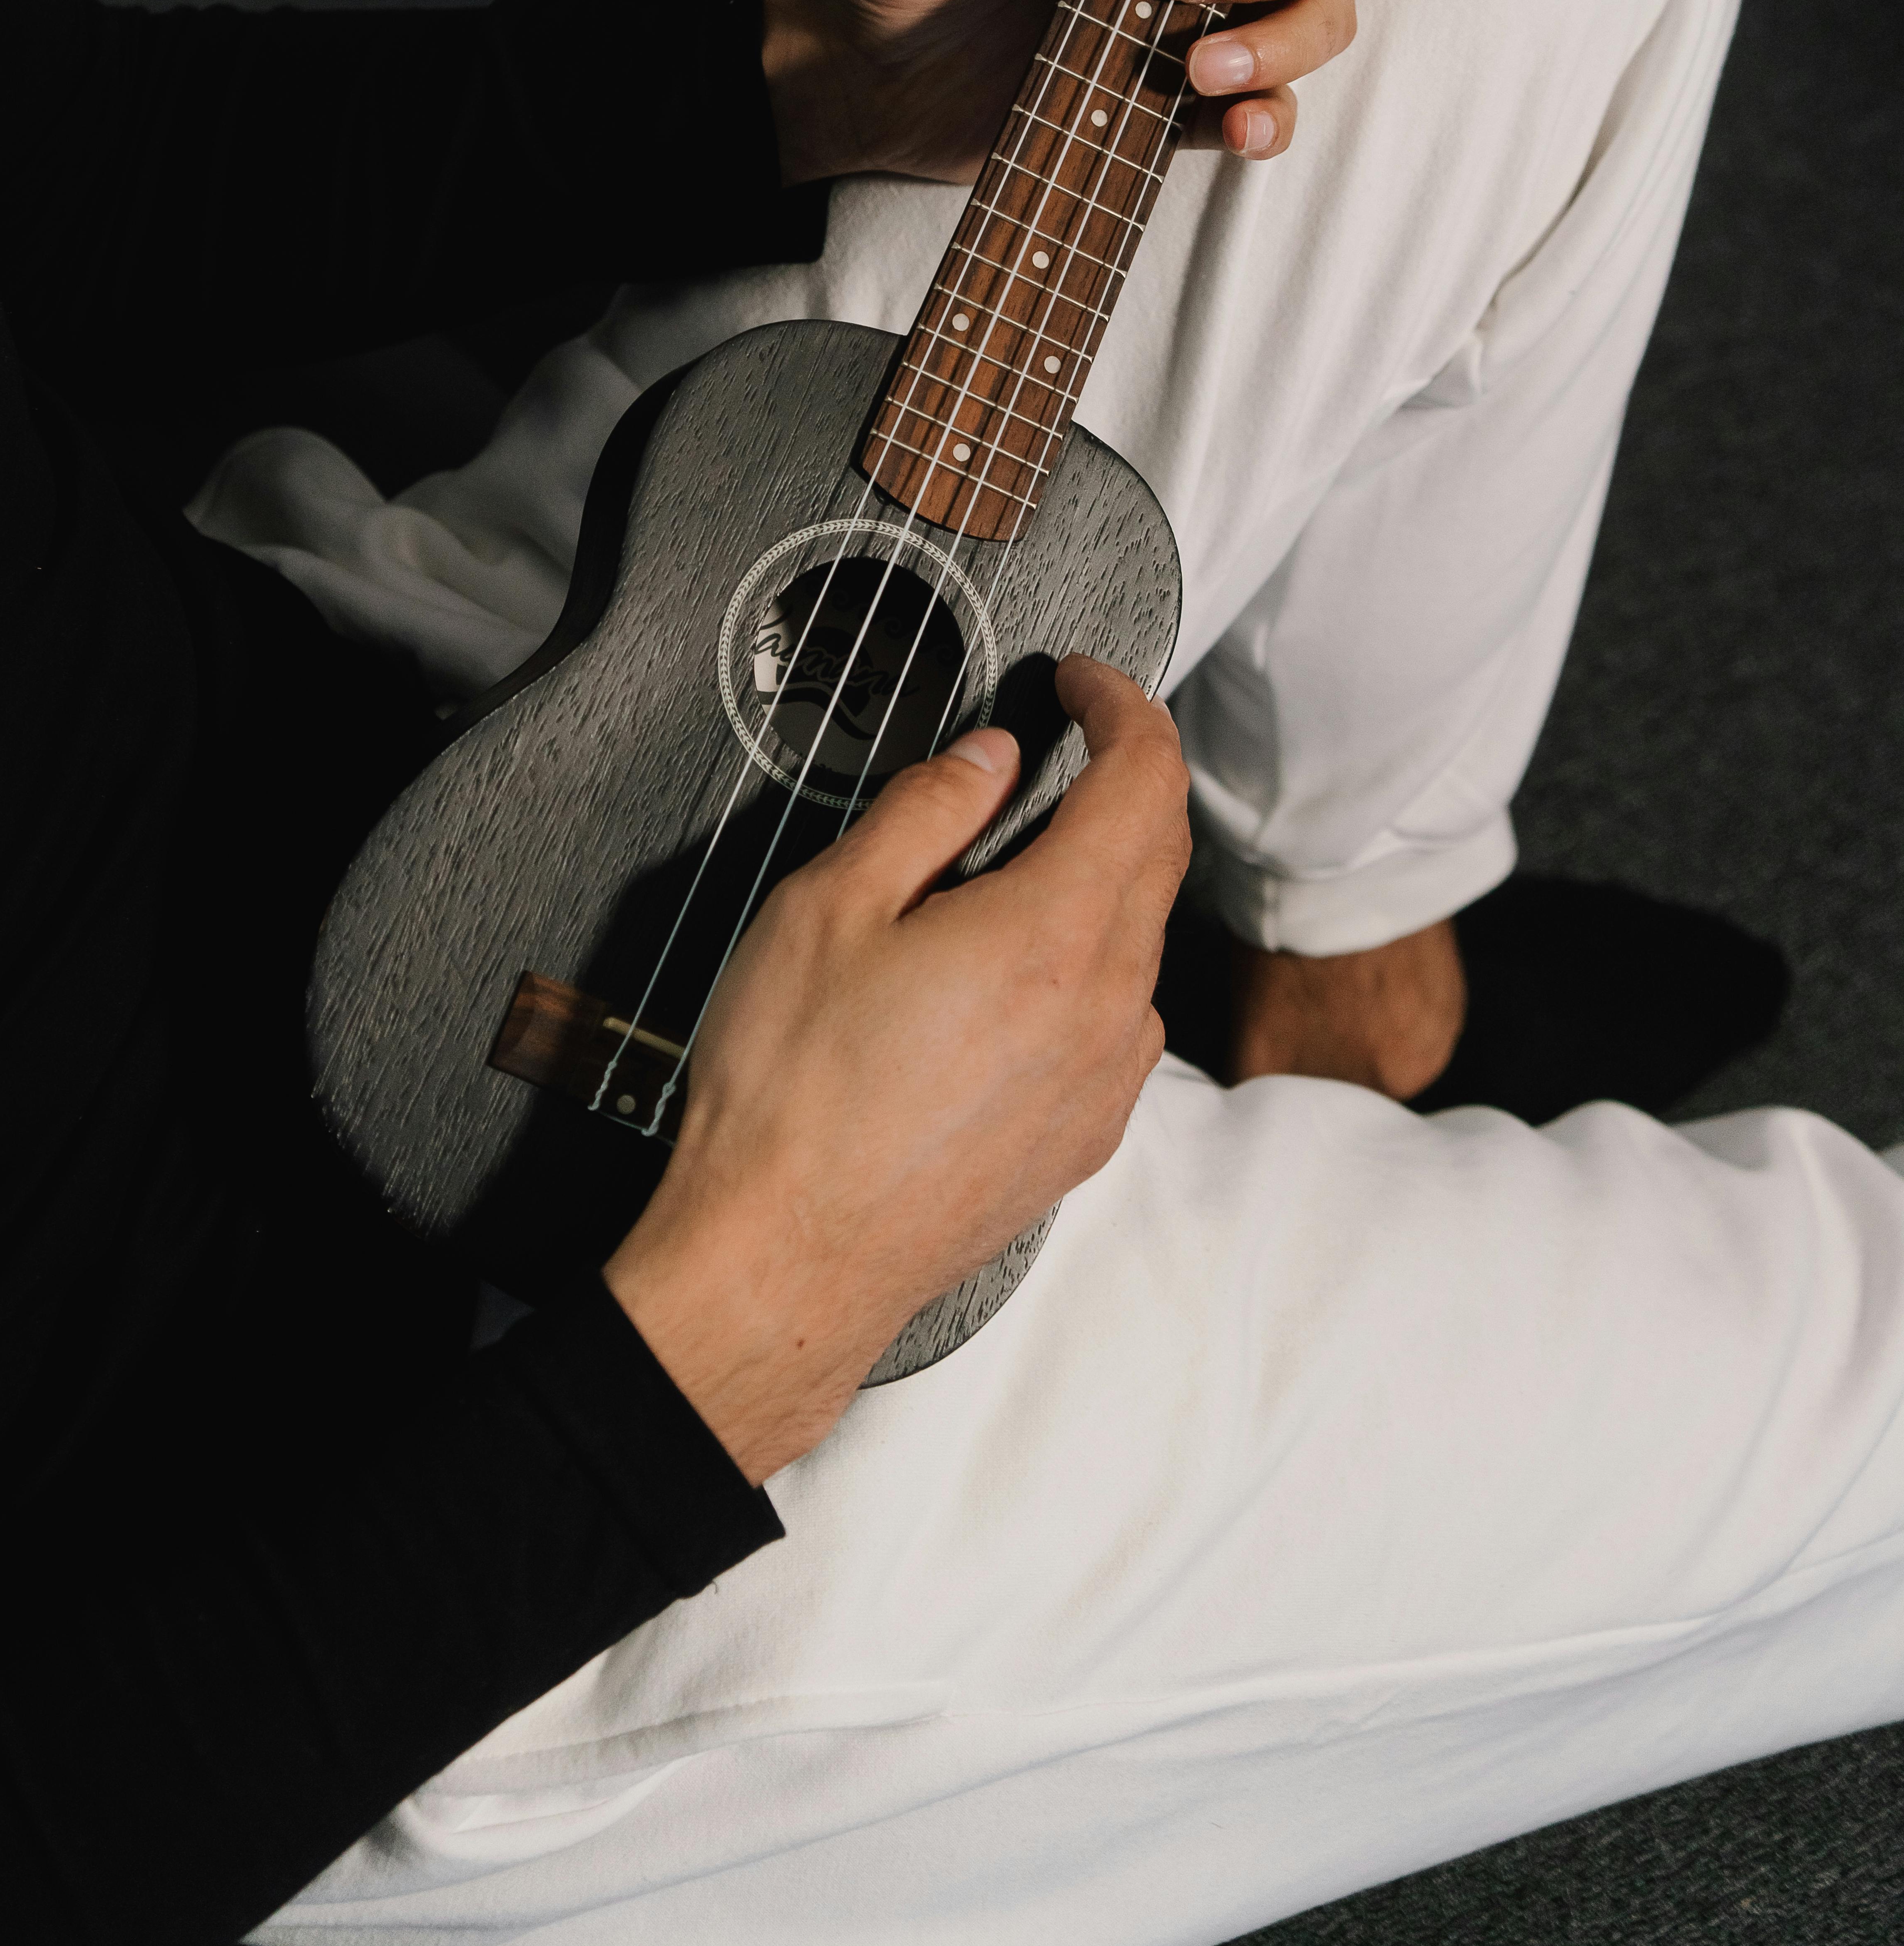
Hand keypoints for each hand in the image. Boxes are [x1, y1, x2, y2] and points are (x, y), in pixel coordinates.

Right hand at [605, 657, 1186, 1481]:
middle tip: (1059, 745)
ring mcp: (1104, 1081)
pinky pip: (1113, 1019)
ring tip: (1003, 870)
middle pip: (1158, 854)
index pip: (1144, 780)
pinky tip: (1000, 974)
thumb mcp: (828, 907)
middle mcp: (1105, 1009)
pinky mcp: (1083, 1136)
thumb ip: (926, 812)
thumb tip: (993, 760)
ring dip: (1097, 879)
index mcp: (1052, 934)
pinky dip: (1081, 965)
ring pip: (1137, 940)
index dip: (1123, 708)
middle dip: (1121, 778)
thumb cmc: (790, 1094)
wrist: (787, 1261)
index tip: (1085, 684)